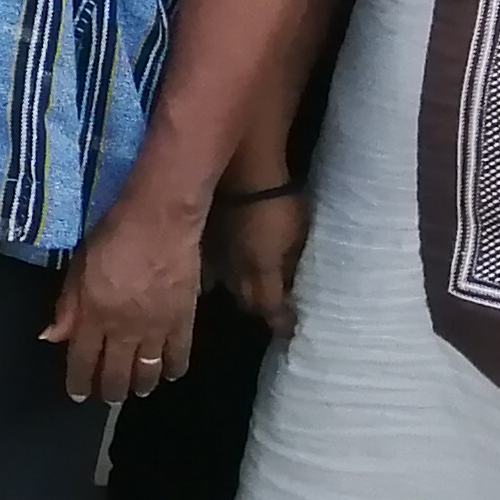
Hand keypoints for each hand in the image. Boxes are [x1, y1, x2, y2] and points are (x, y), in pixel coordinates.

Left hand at [45, 195, 203, 400]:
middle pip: (117, 373)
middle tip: (109, 398)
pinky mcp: (184, 320)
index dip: (80, 382)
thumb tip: (52, 337)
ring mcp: (156, 328)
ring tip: (136, 391)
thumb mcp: (78, 268)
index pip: (83, 361)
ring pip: (148, 370)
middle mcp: (123, 330)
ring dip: (140, 385)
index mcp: (93, 316)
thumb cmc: (111, 237)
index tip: (78, 395)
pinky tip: (169, 374)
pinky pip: (180, 355)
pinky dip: (173, 369)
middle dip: (111, 391)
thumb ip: (67, 306)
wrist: (159, 222)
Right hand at [214, 190, 309, 336]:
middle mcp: (233, 274)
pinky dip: (219, 275)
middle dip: (258, 308)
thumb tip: (291, 288)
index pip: (270, 310)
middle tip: (271, 309)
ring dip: (237, 292)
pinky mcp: (203, 243)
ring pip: (224, 287)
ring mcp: (214, 259)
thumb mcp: (297, 237)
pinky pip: (210, 269)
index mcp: (260, 275)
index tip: (289, 328)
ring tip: (248, 290)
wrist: (240, 171)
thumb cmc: (278, 203)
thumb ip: (291, 265)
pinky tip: (224, 271)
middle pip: (245, 302)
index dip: (280, 321)